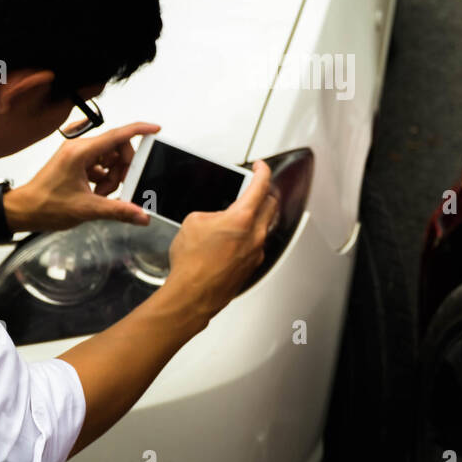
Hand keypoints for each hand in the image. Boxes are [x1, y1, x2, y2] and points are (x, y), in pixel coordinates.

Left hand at [5, 122, 159, 232]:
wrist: (23, 210)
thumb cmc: (46, 205)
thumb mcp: (87, 209)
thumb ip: (118, 210)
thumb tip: (141, 215)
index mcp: (81, 152)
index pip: (117, 135)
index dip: (139, 130)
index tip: (155, 129)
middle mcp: (79, 148)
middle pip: (116, 149)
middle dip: (122, 169)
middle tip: (118, 188)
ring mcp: (76, 155)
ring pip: (109, 158)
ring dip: (112, 177)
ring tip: (101, 194)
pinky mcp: (75, 163)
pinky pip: (100, 165)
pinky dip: (103, 179)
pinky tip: (96, 194)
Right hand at [162, 161, 277, 324]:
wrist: (192, 295)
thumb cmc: (191, 264)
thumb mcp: (193, 222)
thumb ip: (212, 213)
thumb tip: (216, 217)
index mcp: (243, 218)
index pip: (261, 185)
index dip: (263, 170)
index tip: (261, 166)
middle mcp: (255, 234)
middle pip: (270, 204)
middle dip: (263, 192)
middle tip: (254, 187)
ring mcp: (256, 252)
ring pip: (265, 225)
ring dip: (257, 215)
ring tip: (240, 214)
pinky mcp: (251, 266)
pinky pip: (256, 244)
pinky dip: (249, 236)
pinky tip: (232, 239)